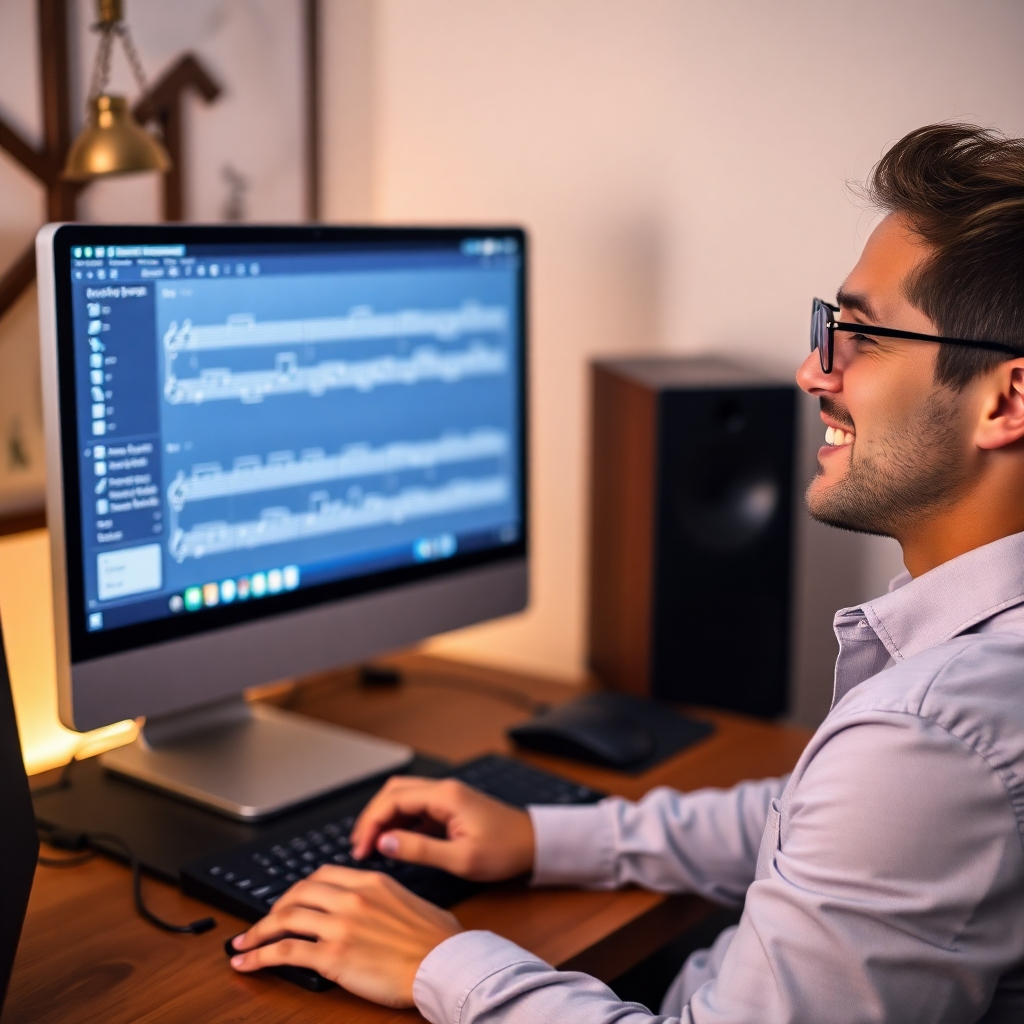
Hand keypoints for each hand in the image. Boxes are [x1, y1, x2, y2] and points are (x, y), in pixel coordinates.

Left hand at [228, 865, 461, 1006]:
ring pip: (284, 919)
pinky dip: (259, 956)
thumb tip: (377, 907)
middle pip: (297, 894)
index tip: (290, 901)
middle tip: (262, 924)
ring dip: (257, 932)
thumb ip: (387, 899)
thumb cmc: (439, 939)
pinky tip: (246, 963)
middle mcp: (351, 898)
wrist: (445, 963)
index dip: (298, 889)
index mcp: (371, 882)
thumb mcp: (412, 903)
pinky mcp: (333, 957)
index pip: (321, 876)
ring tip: (242, 944)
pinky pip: (284, 952)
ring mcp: (340, 926)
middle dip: (273, 909)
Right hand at [350, 776, 534, 880]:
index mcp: (444, 796)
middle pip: (393, 793)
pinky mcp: (450, 807)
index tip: (360, 850)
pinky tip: (394, 844)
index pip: (392, 800)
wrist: (534, 844)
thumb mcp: (460, 858)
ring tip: (371, 847)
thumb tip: (382, 843)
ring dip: (384, 819)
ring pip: (403, 798)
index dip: (371, 823)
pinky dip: (400, 823)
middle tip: (359, 847)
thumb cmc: (504, 851)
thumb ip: (419, 849)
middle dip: (372, 817)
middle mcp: (443, 789)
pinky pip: (417, 808)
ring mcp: (447, 796)